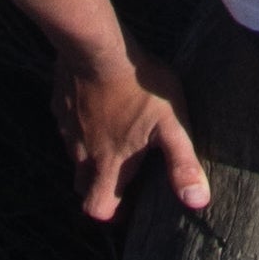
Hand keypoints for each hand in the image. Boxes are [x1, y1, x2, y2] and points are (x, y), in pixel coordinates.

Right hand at [53, 39, 210, 220]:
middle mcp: (83, 152)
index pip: (98, 208)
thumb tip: (198, 201)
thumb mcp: (170, 122)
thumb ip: (182, 162)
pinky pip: (67, 125)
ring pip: (74, 155)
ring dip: (90, 155)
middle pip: (82, 186)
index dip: (112, 213)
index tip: (128, 205)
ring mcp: (68, 128)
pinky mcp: (60, 105)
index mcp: (108, 163)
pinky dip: (81, 125)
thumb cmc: (137, 85)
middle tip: (119, 173)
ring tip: (112, 136)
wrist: (96, 46)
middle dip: (98, 186)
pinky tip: (97, 104)